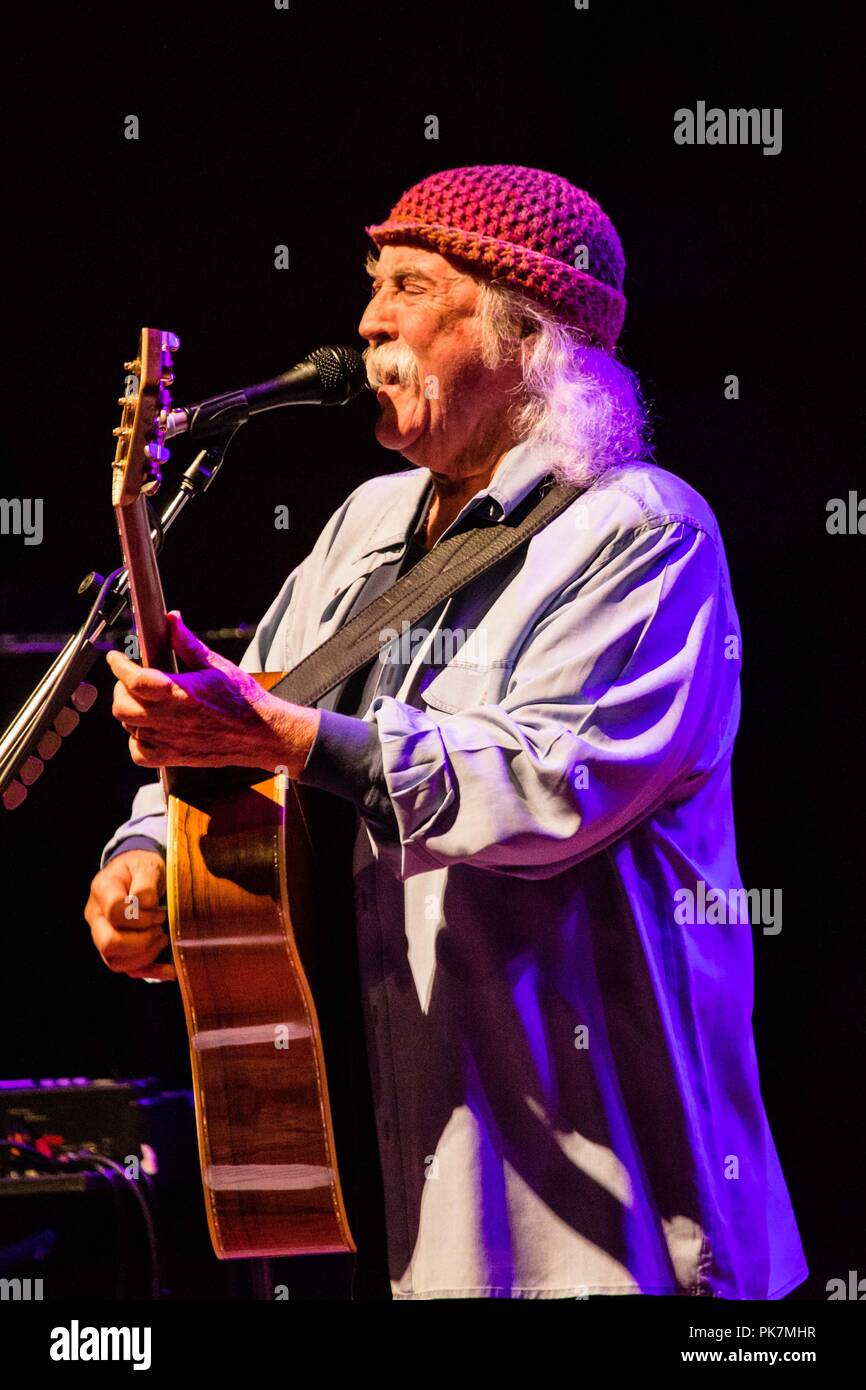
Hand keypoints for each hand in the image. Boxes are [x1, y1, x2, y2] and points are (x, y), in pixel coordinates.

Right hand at [84, 849, 175, 980]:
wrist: (138, 873)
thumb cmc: (142, 868)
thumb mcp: (147, 866)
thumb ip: (146, 883)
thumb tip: (147, 904)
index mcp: (102, 890)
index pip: (114, 912)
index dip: (141, 916)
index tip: (159, 910)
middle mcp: (96, 916)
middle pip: (108, 943)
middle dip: (141, 941)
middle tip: (160, 928)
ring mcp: (102, 935)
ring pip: (115, 962)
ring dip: (146, 955)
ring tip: (163, 938)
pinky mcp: (116, 950)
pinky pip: (128, 971)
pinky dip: (151, 972)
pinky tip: (170, 969)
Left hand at [106, 610, 318, 773]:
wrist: (262, 734)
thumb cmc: (243, 701)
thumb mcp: (216, 665)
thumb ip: (188, 643)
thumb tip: (172, 620)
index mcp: (182, 694)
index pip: (135, 680)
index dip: (118, 666)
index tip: (116, 658)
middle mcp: (172, 720)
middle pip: (122, 706)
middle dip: (121, 689)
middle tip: (131, 680)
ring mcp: (171, 742)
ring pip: (129, 727)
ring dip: (130, 711)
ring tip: (144, 701)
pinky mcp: (174, 758)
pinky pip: (139, 752)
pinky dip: (137, 740)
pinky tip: (150, 728)